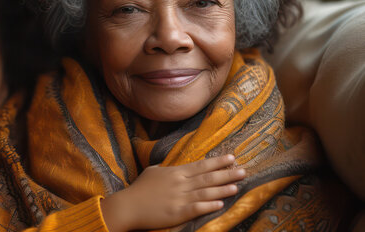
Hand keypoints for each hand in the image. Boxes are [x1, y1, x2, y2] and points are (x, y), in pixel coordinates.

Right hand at [100, 154, 244, 231]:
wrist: (128, 206)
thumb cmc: (139, 189)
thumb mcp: (153, 172)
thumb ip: (167, 169)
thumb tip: (175, 167)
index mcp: (175, 172)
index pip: (201, 165)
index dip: (217, 162)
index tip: (232, 158)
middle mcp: (180, 183)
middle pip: (207, 177)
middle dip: (227, 174)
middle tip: (243, 170)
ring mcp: (179, 198)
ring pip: (205, 192)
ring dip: (223, 189)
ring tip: (237, 186)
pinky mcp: (177, 213)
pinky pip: (196, 208)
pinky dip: (209, 205)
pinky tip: (220, 204)